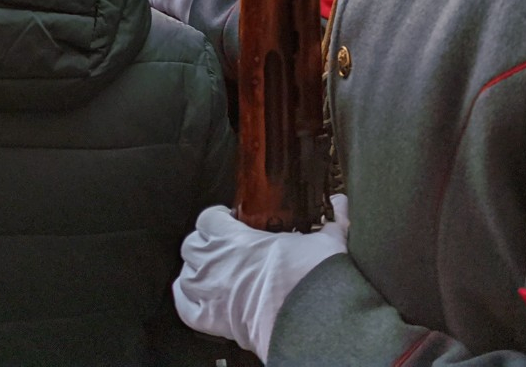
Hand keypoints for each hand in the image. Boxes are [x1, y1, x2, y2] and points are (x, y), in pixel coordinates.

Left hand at [174, 197, 350, 360]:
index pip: (208, 218)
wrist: (309, 319)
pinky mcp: (213, 321)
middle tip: (222, 247)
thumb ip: (333, 220)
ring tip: (209, 272)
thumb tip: (341, 203)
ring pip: (184, 275)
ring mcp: (212, 293)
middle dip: (204, 244)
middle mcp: (218, 263)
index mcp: (237, 239)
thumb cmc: (311, 279)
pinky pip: (185, 309)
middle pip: (191, 245)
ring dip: (194, 272)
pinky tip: (196, 299)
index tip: (230, 221)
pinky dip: (187, 302)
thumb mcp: (325, 241)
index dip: (217, 218)